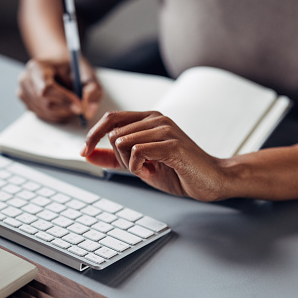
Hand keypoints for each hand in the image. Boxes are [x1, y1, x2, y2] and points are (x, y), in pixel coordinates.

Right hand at [18, 58, 101, 122]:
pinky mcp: (27, 104)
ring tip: (73, 102)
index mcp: (37, 67)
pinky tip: (64, 104)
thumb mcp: (87, 73)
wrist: (57, 64)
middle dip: (67, 109)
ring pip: (47, 113)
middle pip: (46, 104)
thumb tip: (88, 112)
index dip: (64, 100)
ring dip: (65, 113)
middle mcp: (26, 80)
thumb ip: (92, 89)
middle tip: (82, 106)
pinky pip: (45, 117)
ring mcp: (23, 93)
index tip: (80, 107)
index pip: (47, 89)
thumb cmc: (71, 67)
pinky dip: (59, 115)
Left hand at [80, 111, 230, 201]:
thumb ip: (114, 158)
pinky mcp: (171, 144)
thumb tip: (87, 154)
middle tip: (140, 168)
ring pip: (122, 143)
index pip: (111, 118)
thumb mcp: (139, 164)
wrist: (212, 180)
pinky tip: (153, 171)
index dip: (93, 135)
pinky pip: (136, 152)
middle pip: (114, 134)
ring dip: (130, 164)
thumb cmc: (179, 171)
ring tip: (150, 169)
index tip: (85, 152)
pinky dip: (138, 167)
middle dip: (119, 158)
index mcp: (149, 118)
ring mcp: (164, 129)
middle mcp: (156, 118)